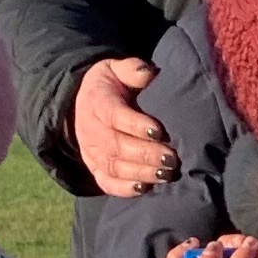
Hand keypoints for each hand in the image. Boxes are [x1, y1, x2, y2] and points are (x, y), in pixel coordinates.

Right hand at [74, 57, 177, 196]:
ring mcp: (92, 152)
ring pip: (114, 167)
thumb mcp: (117, 68)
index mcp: (97, 102)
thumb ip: (132, 69)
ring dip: (141, 173)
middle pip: (116, 146)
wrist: (86, 102)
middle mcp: (91, 130)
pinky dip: (124, 189)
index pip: (115, 115)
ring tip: (166, 174)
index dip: (136, 125)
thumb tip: (148, 72)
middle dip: (145, 154)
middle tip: (172, 159)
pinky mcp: (95, 168)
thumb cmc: (112, 85)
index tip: (159, 131)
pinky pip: (106, 183)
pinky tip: (144, 188)